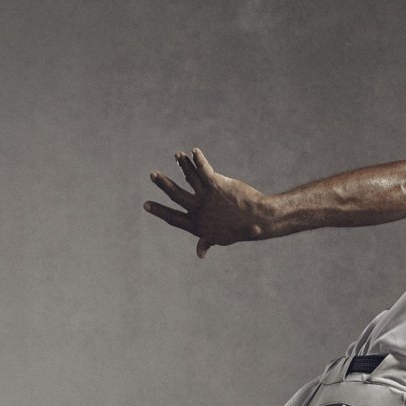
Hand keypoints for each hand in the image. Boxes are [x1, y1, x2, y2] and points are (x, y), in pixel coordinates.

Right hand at [144, 149, 273, 257]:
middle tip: (152, 174)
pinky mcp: (216, 185)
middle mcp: (199, 210)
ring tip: (177, 155)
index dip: (160, 211)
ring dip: (183, 165)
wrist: (259, 222)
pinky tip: (194, 151)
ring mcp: (207, 197)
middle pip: (176, 195)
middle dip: (164, 184)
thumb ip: (207, 242)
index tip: (146, 205)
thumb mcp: (220, 237)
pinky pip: (204, 170)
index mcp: (197, 224)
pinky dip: (198, 160)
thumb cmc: (240, 231)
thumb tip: (200, 254)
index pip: (174, 218)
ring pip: (190, 178)